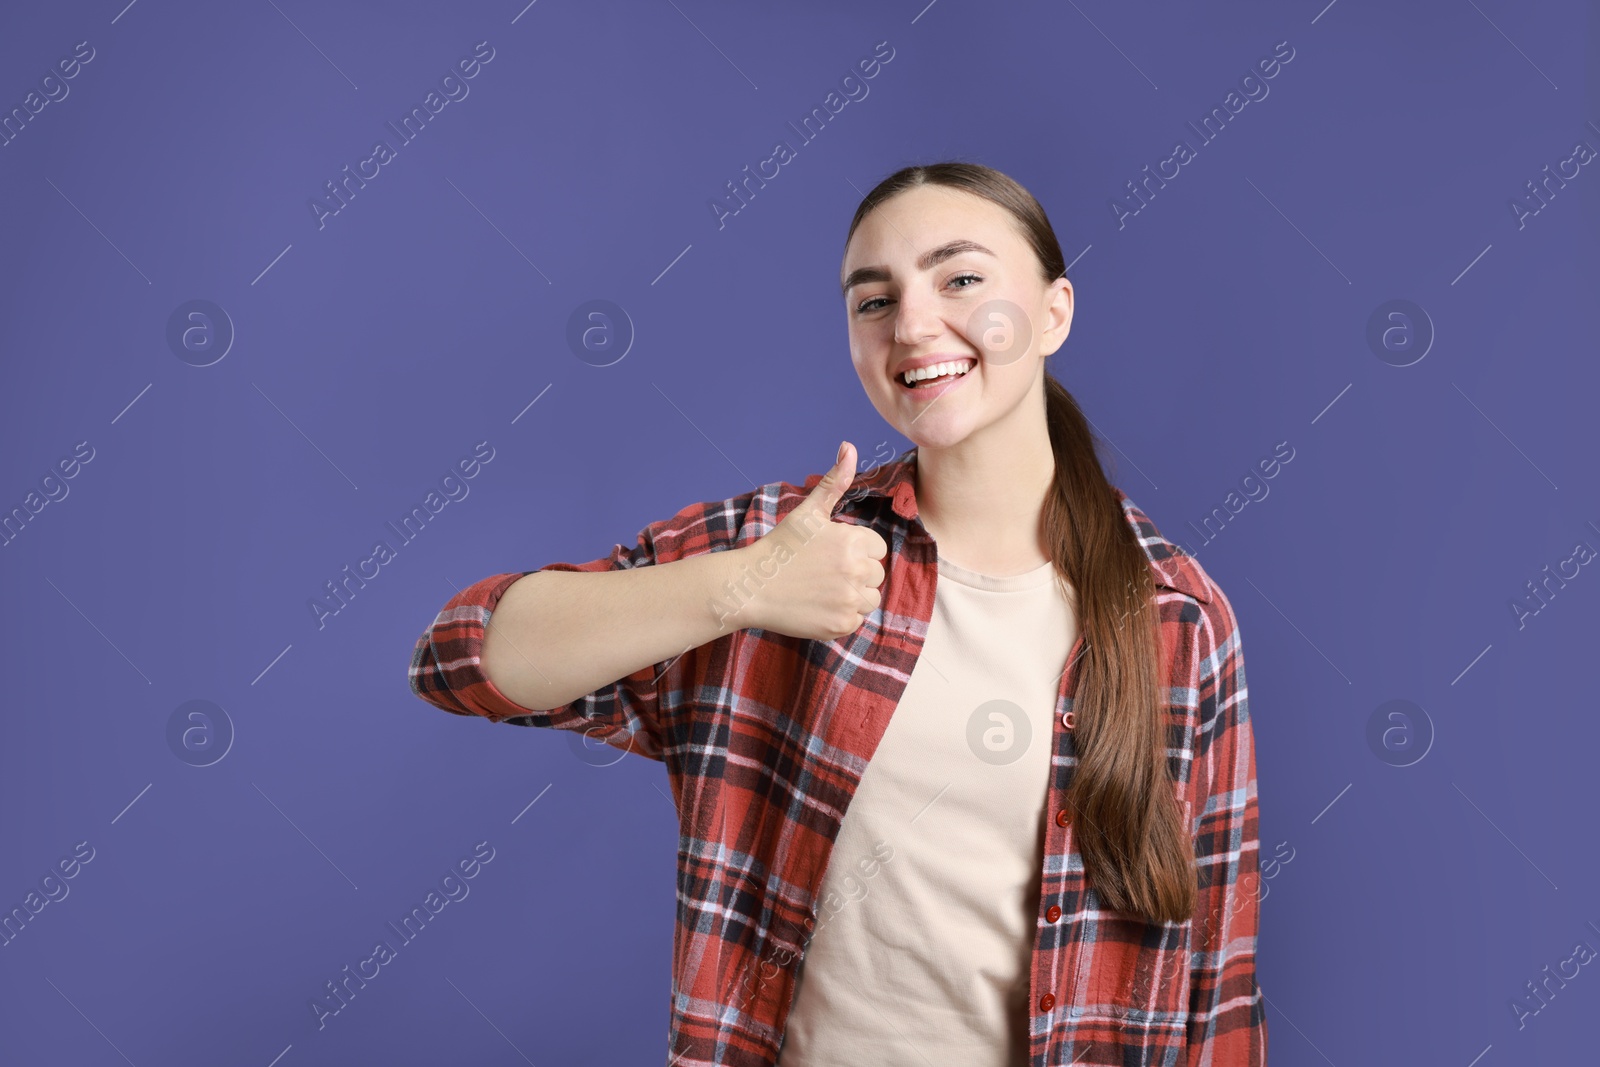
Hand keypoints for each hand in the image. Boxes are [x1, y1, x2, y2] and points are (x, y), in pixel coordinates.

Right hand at [737, 441, 887, 641]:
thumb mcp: (808, 512)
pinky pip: (856, 621)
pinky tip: (818, 606)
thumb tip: (850, 446)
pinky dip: (841, 617)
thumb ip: (834, 482)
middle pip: (876, 575)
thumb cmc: (780, 546)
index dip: (856, 550)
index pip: (877, 548)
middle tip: (823, 572)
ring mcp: (849, 601)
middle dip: (855, 573)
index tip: (830, 553)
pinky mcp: (841, 626)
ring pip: (869, 599)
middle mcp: (857, 572)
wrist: (751, 587)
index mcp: (854, 543)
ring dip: (852, 596)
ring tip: (822, 589)